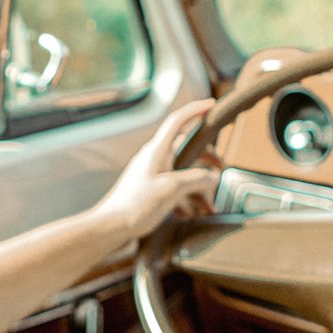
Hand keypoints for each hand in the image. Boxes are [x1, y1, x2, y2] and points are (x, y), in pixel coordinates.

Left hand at [97, 100, 221, 242]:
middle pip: (187, 150)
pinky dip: (186, 200)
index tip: (211, 105)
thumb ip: (196, 178)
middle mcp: (155, 159)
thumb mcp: (172, 189)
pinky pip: (175, 190)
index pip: (177, 121)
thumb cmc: (135, 205)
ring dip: (199, 188)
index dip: (195, 110)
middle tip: (221, 170)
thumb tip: (213, 177)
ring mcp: (153, 175)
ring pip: (183, 174)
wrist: (111, 227)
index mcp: (158, 151)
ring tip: (209, 207)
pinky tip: (191, 214)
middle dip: (206, 161)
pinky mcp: (151, 192)